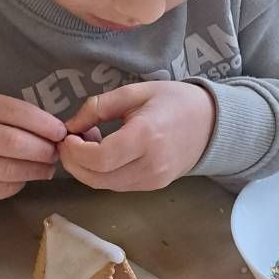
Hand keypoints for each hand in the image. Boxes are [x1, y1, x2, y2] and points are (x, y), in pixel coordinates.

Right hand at [0, 93, 66, 205]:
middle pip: (12, 142)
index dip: (42, 123)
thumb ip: (11, 117)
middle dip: (42, 149)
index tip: (60, 132)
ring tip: (46, 168)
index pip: (13, 111)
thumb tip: (54, 132)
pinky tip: (24, 178)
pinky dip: (18, 184)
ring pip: (8, 168)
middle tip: (55, 153)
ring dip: (35, 169)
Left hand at [59, 82, 215, 190]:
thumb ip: (98, 107)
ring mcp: (153, 180)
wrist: (211, 122)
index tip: (67, 135)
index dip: (75, 151)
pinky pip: (118, 185)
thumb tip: (70, 125)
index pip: (100, 158)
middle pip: (97, 178)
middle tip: (70, 141)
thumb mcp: (135, 92)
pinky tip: (104, 152)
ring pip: (105, 185)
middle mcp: (150, 165)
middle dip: (74, 163)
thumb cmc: (173, 100)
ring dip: (87, 169)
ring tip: (89, 143)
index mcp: (146, 137)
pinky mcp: (154, 186)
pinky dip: (102, 173)